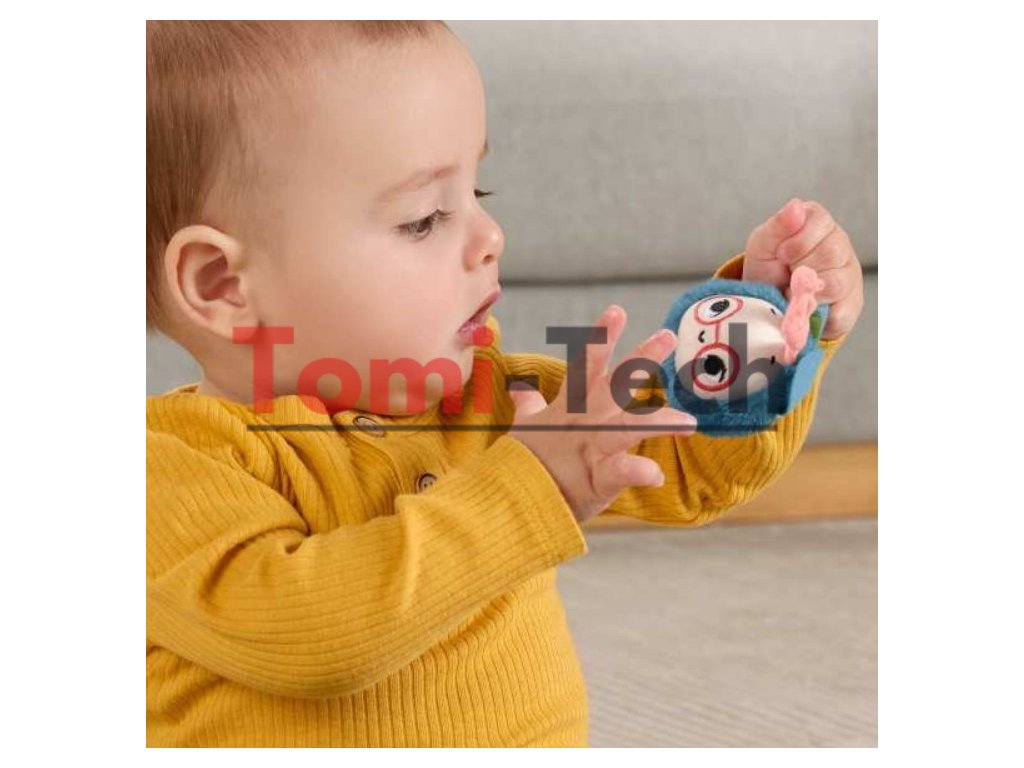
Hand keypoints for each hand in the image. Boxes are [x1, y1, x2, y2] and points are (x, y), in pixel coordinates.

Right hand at [507, 304, 696, 524]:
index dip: (601, 337)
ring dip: (659, 422)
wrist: (510, 500)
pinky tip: (656, 474)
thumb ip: (530, 405)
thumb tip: (520, 388)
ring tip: (689, 422)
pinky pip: (621, 473)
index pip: (585, 364)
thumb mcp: (525, 428)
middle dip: (641, 359)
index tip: (617, 311)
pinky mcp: (596, 480)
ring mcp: (592, 448)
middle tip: (667, 336)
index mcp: (569, 407)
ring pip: (628, 427)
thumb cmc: (523, 463)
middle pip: (615, 384)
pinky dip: (639, 472)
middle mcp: (584, 421)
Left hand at [742, 198, 864, 339]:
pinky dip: (815, 313)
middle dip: (800, 268)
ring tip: (792, 291)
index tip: (781, 254)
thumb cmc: (768, 268)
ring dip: (806, 292)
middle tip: (787, 274)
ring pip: (836, 283)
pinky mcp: (851, 304)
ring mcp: (849, 275)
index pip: (821, 223)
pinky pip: (840, 312)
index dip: (796, 243)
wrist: (766, 304)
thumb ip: (777, 226)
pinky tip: (804, 307)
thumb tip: (796, 206)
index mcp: (819, 223)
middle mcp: (840, 244)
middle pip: (831, 253)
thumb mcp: (762, 245)